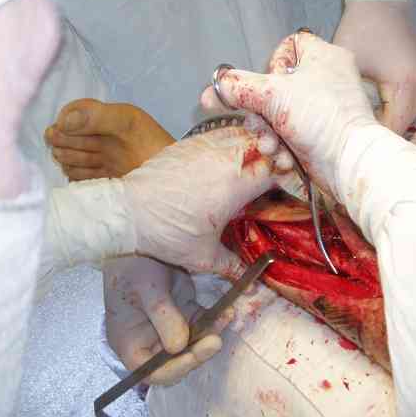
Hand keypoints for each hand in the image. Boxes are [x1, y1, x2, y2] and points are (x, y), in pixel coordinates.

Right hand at [104, 257, 232, 385]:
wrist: (140, 240)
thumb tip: (179, 347)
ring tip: (225, 319)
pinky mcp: (183, 312)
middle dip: (198, 353)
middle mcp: (149, 341)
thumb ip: (163, 317)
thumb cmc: (133, 266)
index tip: (192, 355)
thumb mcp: (147, 289)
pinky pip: (201, 323)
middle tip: (215, 341)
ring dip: (211, 336)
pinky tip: (227, 311)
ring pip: (193, 344)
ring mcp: (168, 327)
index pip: (152, 372)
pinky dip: (215, 320)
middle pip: (177, 362)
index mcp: (130, 343)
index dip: (174, 369)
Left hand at [123, 126, 281, 279]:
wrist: (128, 211)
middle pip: (266, 143)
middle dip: (276, 153)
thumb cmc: (167, 233)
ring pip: (244, 131)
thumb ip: (232, 266)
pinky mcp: (190, 142)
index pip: (277, 168)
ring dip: (256, 141)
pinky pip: (221, 130)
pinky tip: (231, 150)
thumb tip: (254, 286)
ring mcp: (206, 146)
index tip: (287, 184)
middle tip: (275, 167)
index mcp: (236, 186)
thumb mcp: (203, 256)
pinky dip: (233, 136)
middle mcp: (226, 159)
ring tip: (257, 155)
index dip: (288, 174)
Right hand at [200, 32, 377, 199]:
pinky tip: (285, 160)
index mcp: (323, 57)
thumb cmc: (322, 119)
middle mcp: (324, 81)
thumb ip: (239, 88)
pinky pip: (289, 137)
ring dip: (269, 136)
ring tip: (273, 148)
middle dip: (262, 115)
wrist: (349, 164)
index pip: (289, 45)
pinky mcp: (319, 136)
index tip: (269, 83)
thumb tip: (213, 88)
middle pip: (275, 88)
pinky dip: (283, 149)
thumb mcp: (273, 95)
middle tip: (262, 126)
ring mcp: (322, 110)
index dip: (272, 64)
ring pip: (278, 116)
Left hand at [333, 1, 415, 133]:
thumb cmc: (361, 30)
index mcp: (405, 84)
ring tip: (368, 130)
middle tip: (360, 141)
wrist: (382, 2)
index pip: (394, 126)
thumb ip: (350, 97)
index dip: (376, 139)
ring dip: (392, 123)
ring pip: (412, 115)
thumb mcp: (348, 66)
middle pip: (406, 124)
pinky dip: (399, 111)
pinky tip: (380, 113)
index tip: (356, 146)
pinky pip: (414, 103)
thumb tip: (345, 126)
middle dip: (384, 135)